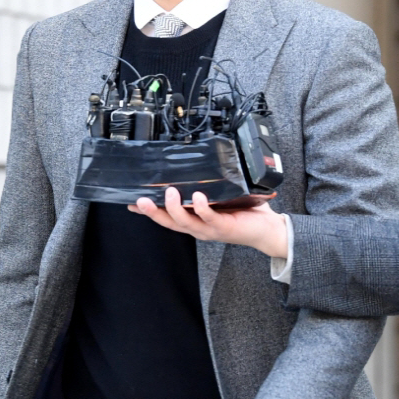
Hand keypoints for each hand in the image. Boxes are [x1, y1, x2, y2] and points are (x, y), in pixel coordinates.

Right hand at [127, 187, 287, 257]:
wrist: (266, 230)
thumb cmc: (244, 214)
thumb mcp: (218, 199)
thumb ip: (205, 188)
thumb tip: (193, 168)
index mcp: (194, 221)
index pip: (166, 217)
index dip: (149, 212)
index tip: (132, 204)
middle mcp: (198, 227)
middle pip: (169, 222)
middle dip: (153, 212)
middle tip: (141, 201)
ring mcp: (209, 229)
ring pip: (185, 222)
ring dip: (175, 208)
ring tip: (170, 193)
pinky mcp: (223, 227)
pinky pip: (209, 218)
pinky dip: (202, 207)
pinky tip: (198, 197)